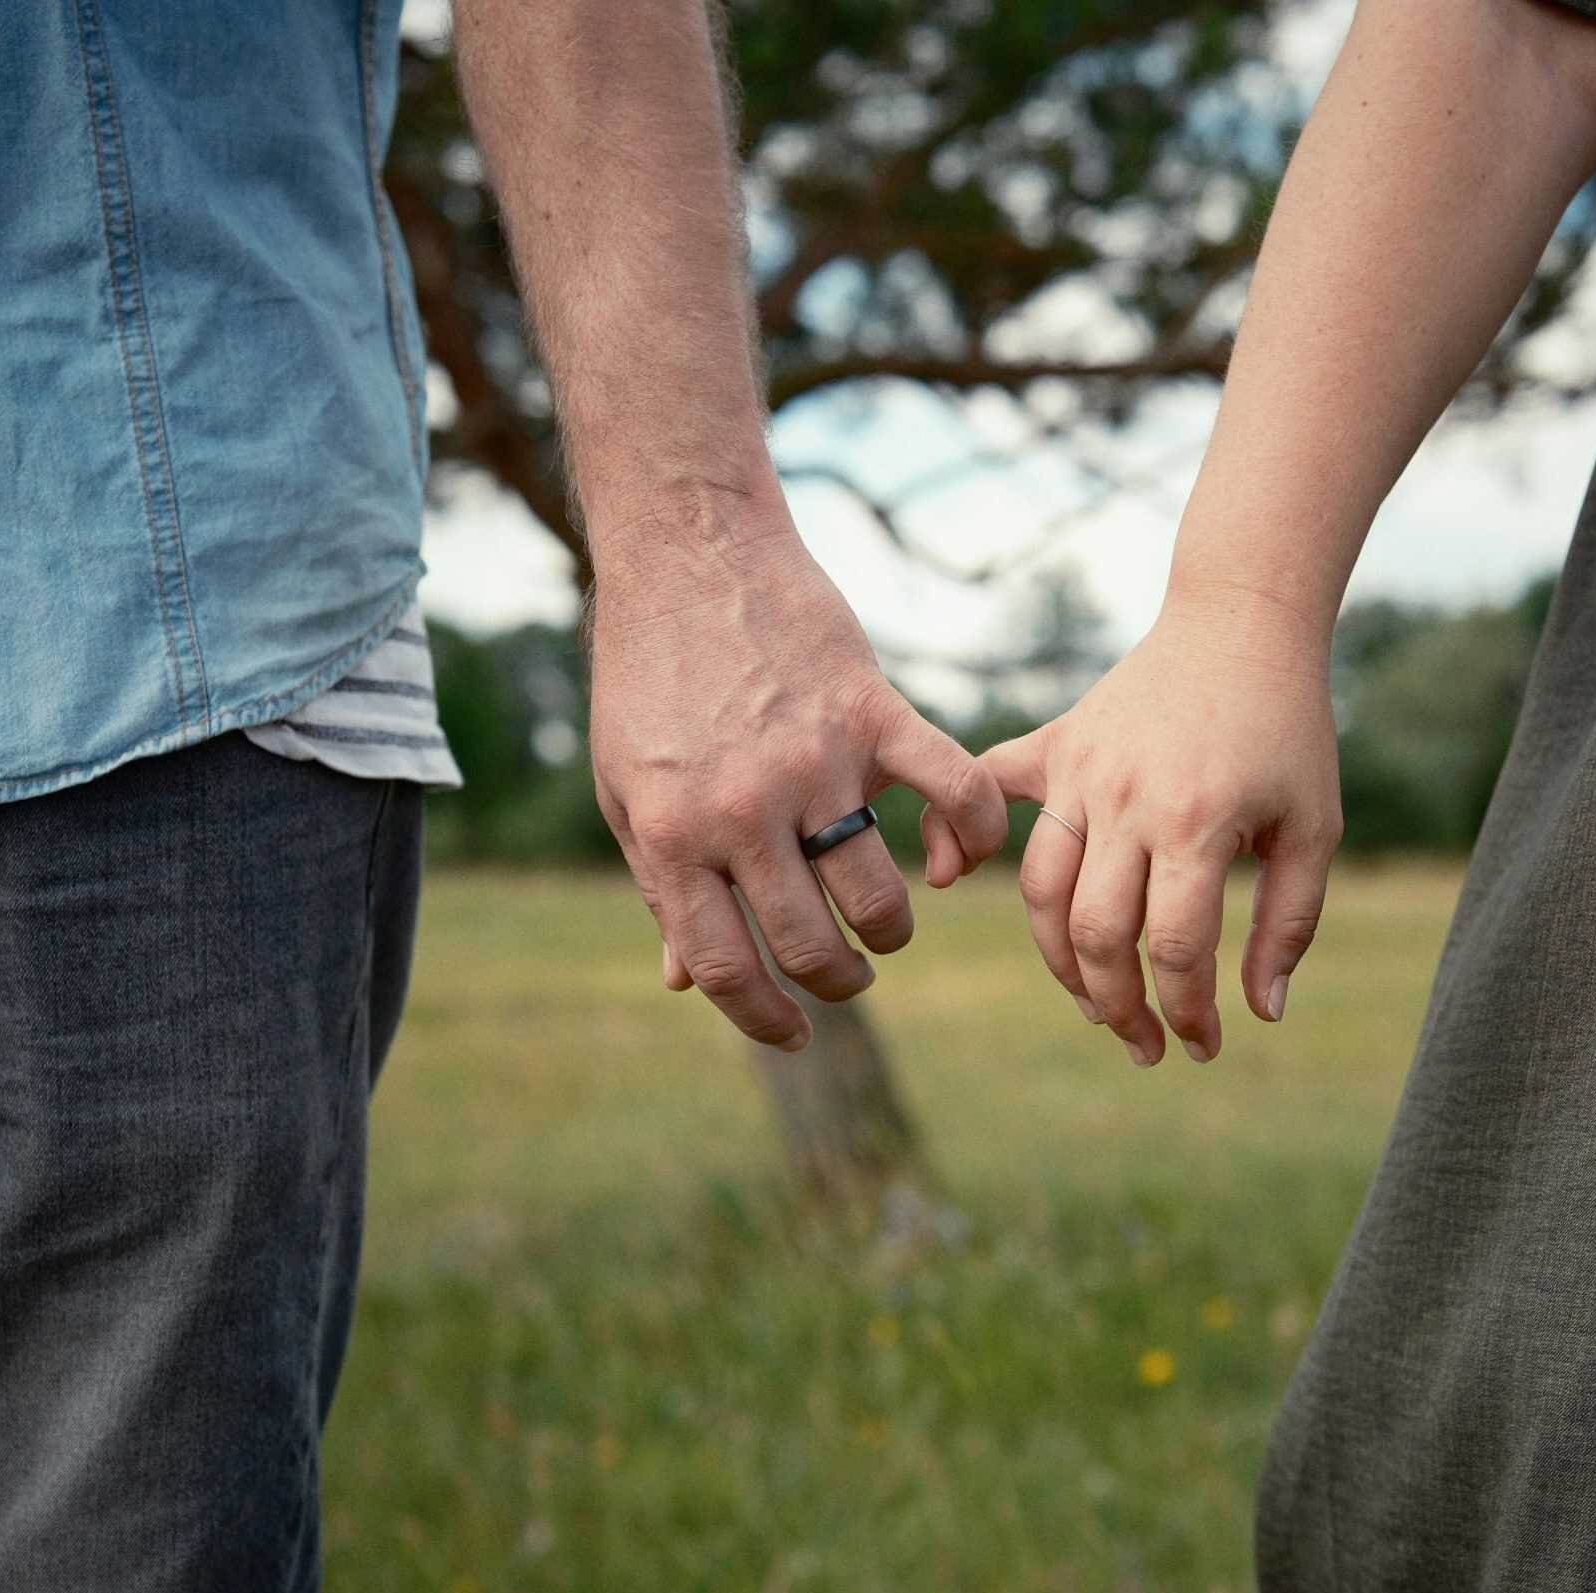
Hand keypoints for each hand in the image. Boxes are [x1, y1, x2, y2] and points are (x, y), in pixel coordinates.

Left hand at [590, 526, 1008, 1049]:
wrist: (688, 555)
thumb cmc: (647, 678)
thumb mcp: (626, 790)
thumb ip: (660, 885)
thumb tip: (686, 981)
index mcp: (670, 837)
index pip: (726, 966)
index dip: (764, 1019)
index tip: (792, 1033)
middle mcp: (740, 811)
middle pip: (808, 944)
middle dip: (836, 982)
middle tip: (846, 976)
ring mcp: (812, 762)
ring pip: (877, 894)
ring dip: (887, 931)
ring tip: (882, 927)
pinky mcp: (873, 712)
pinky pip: (949, 792)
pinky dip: (969, 837)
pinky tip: (953, 860)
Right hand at [978, 605, 1340, 1066]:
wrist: (1242, 622)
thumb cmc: (1289, 731)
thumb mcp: (1315, 827)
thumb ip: (1291, 923)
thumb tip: (1262, 1012)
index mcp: (1198, 822)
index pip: (1176, 946)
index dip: (1186, 1012)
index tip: (1204, 1045)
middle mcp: (1126, 799)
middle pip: (1097, 934)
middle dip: (1120, 1007)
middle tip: (1146, 1046)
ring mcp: (1081, 771)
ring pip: (1041, 891)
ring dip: (1062, 962)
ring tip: (1098, 1003)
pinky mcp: (1055, 745)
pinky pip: (987, 788)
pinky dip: (956, 829)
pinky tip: (947, 876)